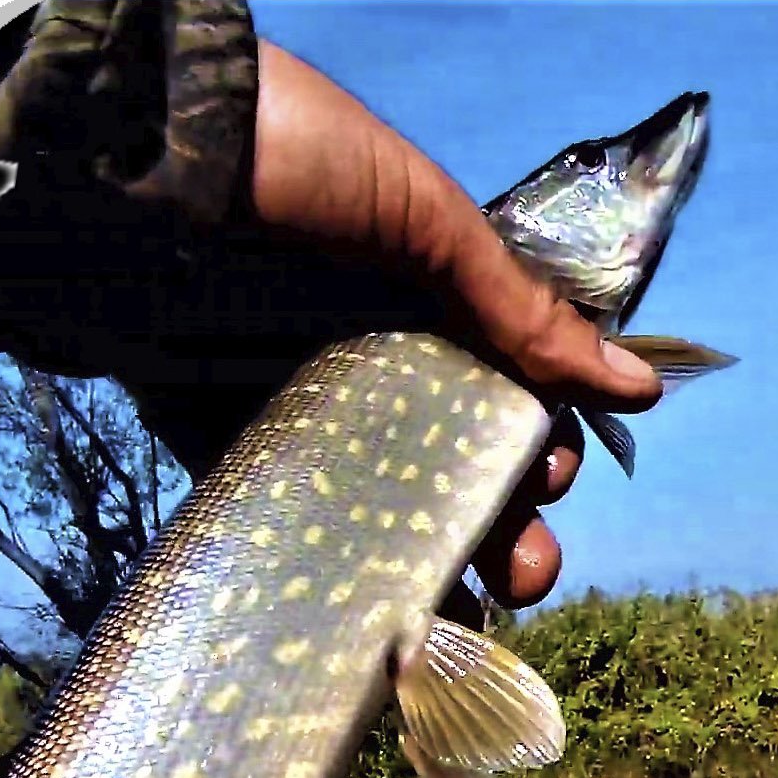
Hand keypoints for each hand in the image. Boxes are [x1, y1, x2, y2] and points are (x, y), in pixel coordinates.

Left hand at [128, 41, 662, 610]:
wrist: (138, 154)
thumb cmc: (301, 164)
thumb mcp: (429, 222)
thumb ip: (522, 310)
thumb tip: (640, 389)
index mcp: (432, 307)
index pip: (507, 402)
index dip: (540, 455)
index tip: (550, 483)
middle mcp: (374, 364)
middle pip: (455, 470)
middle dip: (502, 531)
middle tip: (523, 573)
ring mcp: (301, 406)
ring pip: (381, 510)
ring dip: (430, 571)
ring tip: (461, 623)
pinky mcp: (225, 439)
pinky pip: (288, 519)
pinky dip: (329, 573)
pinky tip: (370, 624)